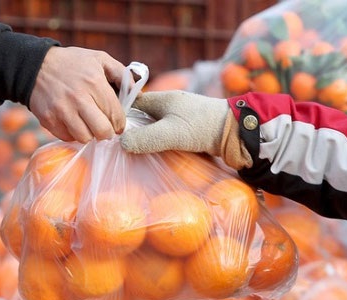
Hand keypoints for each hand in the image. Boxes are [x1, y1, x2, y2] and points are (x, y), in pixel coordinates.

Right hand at [30, 46, 125, 142]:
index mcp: (94, 82)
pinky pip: (67, 137)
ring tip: (88, 124)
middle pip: (102, 132)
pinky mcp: (49, 120)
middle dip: (107, 133)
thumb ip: (122, 74)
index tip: (118, 123)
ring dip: (89, 134)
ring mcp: (61, 110)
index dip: (120, 123)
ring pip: (85, 138)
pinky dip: (72, 134)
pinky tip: (73, 122)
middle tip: (105, 127)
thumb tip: (138, 94)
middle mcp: (78, 98)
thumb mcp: (99, 59)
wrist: (35, 66)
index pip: (115, 115)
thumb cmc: (72, 62)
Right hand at [119, 90, 251, 168]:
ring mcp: (182, 115)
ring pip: (156, 124)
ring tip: (135, 152)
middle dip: (132, 127)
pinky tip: (157, 153)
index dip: (120, 114)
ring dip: (148, 136)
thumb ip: (145, 139)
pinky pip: (169, 132)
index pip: (133, 102)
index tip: (110, 130)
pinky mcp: (191, 127)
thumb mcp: (171, 133)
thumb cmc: (203, 127)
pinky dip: (161, 141)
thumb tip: (121, 144)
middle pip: (144, 114)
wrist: (237, 131)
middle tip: (119, 145)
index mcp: (163, 99)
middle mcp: (171, 104)